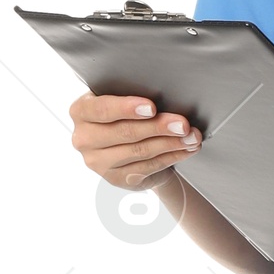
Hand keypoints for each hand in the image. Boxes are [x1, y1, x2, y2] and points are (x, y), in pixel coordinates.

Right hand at [70, 88, 201, 190]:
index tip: (151, 107)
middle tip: (182, 124)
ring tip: (191, 136)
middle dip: (158, 127)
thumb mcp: (122, 100)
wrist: (126, 147)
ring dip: (170, 143)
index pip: (101, 109)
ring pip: (139, 151)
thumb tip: (166, 94)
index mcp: (81, 112)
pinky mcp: (115, 178)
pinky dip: (171, 156)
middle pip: (124, 132)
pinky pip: (148, 167)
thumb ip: (132, 95)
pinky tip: (186, 148)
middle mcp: (83, 138)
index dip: (127, 108)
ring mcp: (98, 162)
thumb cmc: (126, 114)